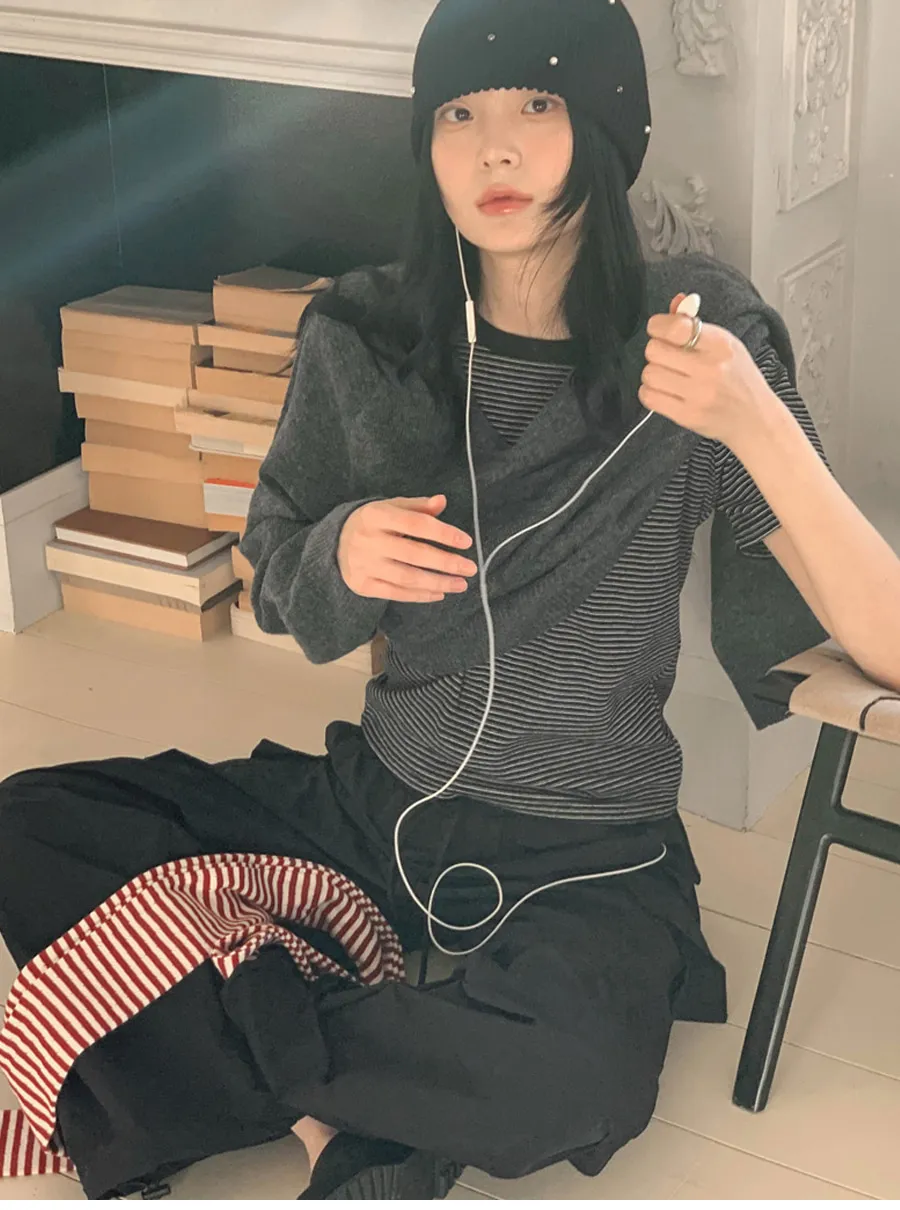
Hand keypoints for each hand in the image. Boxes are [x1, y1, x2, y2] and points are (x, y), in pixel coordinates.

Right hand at [338, 495, 477, 602]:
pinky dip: (420, 595)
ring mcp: (364, 565)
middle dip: (446, 563)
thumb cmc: (373, 523)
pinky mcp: (362, 585)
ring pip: (407, 578)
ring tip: (460, 584)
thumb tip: (442, 501)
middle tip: (470, 568)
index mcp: (376, 515)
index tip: (466, 542)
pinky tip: (439, 593)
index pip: (415, 524)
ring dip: (438, 583)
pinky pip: (396, 593)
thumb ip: (418, 507)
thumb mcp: (391, 508)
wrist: (336, 544)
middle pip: (414, 554)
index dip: (443, 533)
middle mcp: (368, 540)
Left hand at [639, 293, 774, 449]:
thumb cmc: (738, 378)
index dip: (658, 326)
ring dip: (653, 373)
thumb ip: (696, 323)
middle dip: (656, 351)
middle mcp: (710, 368)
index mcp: (721, 345)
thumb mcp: (725, 344)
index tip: (659, 330)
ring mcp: (698, 394)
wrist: (754, 419)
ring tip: (669, 376)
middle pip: (654, 350)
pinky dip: (651, 392)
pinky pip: (649, 397)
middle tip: (667, 357)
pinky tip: (665, 391)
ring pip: (649, 374)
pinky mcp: (687, 416)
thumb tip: (676, 301)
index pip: (675, 327)